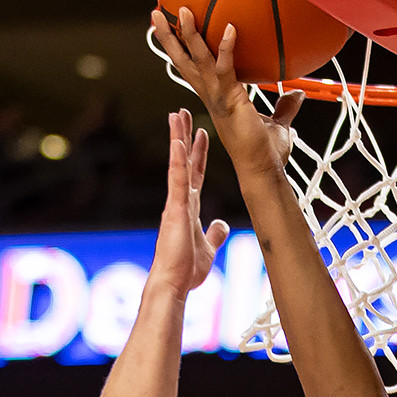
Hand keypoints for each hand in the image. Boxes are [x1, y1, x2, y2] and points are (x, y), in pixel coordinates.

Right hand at [149, 7, 301, 172]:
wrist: (263, 172)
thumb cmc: (266, 154)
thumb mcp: (277, 124)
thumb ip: (284, 107)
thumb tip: (297, 93)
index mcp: (217, 99)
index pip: (193, 69)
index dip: (180, 50)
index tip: (171, 29)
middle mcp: (211, 97)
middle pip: (184, 62)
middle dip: (169, 38)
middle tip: (156, 14)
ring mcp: (218, 99)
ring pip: (197, 62)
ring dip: (189, 35)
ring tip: (183, 10)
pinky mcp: (230, 101)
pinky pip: (225, 70)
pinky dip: (226, 49)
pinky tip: (230, 28)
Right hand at [149, 109, 230, 300]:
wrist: (174, 283)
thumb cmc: (186, 270)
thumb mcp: (208, 247)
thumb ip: (215, 233)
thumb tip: (222, 225)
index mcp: (189, 207)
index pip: (195, 173)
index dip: (199, 153)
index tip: (202, 133)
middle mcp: (181, 200)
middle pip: (184, 161)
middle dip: (185, 136)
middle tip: (184, 112)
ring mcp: (176, 202)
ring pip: (177, 163)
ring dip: (178, 138)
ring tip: (177, 114)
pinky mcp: (175, 208)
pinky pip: (176, 178)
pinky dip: (177, 159)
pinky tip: (178, 140)